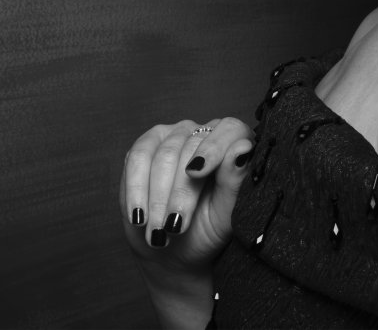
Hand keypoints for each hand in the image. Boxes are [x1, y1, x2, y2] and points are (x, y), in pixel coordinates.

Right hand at [120, 118, 253, 280]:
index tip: (198, 174)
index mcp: (234, 143)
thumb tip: (242, 148)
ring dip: (158, 197)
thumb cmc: (208, 227)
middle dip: (180, 192)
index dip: (214, 148)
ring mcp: (174, 136)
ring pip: (164, 155)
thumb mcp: (227, 213)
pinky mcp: (145, 146)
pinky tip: (139, 215)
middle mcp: (205, 132)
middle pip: (191, 147)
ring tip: (158, 230)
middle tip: (174, 226)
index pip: (230, 130)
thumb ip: (235, 180)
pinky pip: (137, 158)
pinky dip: (136, 190)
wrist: (173, 246)